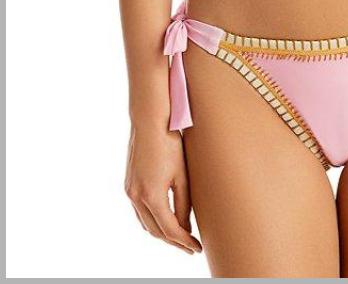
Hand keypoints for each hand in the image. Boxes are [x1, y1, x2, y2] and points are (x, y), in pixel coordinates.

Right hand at [125, 124, 201, 254]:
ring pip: (145, 224)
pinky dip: (152, 221)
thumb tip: (185, 226)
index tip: (197, 248)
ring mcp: (130, 191)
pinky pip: (139, 212)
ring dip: (162, 233)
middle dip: (173, 242)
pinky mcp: (129, 185)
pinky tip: (163, 220)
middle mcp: (136, 197)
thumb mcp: (182, 174)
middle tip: (190, 247)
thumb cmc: (170, 143)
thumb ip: (183, 203)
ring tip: (179, 236)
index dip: (184, 241)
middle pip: (156, 231)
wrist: (150, 121)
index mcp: (152, 195)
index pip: (170, 229)